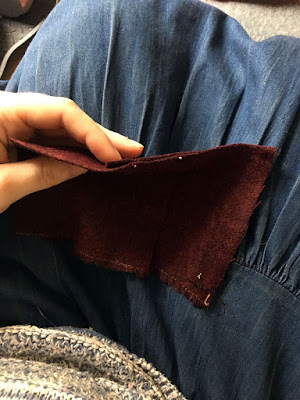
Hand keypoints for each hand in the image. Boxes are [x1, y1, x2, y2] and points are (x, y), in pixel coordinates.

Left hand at [0, 92, 143, 213]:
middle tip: (133, 149)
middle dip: (100, 136)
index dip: (92, 134)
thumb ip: (43, 172)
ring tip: (122, 153)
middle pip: (65, 118)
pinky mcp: (15, 138)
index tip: (113, 157)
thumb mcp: (3, 186)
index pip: (60, 113)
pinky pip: (50, 140)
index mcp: (3, 112)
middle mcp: (12, 111)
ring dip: (91, 143)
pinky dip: (73, 150)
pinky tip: (94, 157)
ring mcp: (14, 123)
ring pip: (61, 129)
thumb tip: (83, 165)